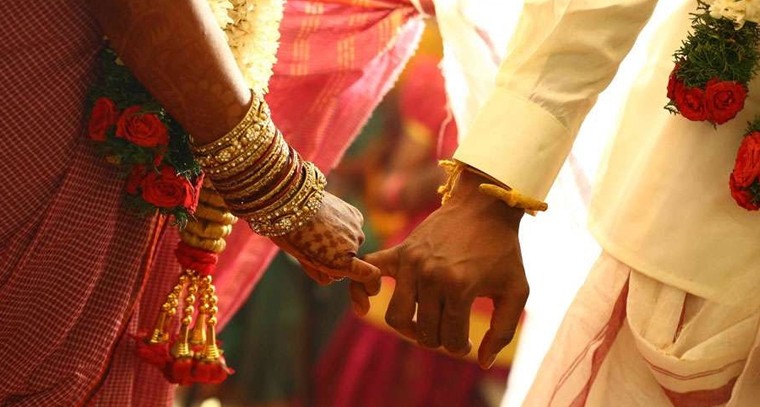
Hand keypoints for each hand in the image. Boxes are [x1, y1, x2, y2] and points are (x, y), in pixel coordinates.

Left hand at [270, 192, 380, 298]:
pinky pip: (354, 226)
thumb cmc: (292, 233)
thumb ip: (319, 271)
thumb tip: (329, 280)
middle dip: (338, 256)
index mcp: (340, 262)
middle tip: (318, 244)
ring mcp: (356, 229)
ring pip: (352, 241)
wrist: (291, 201)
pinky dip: (345, 225)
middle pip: (350, 258)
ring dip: (342, 239)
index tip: (363, 281)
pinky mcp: (355, 215)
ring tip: (321, 228)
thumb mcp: (303, 258)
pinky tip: (330, 218)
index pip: (370, 275)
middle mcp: (353, 246)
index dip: (369, 280)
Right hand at [364, 170, 527, 368]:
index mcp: (459, 287)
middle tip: (452, 329)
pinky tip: (366, 303)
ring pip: (396, 316)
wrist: (486, 206)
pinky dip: (360, 290)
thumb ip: (504, 330)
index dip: (462, 347)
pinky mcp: (400, 251)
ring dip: (410, 328)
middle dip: (440, 339)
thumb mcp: (517, 291)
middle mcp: (431, 276)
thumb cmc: (503, 250)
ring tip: (426, 322)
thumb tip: (482, 362)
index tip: (470, 341)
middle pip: (424, 332)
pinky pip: (367, 271)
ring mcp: (411, 262)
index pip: (450, 340)